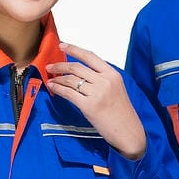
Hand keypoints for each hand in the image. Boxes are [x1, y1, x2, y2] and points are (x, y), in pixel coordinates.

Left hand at [45, 43, 146, 159]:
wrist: (128, 132)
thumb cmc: (122, 114)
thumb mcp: (117, 90)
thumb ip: (102, 79)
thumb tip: (81, 73)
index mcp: (113, 75)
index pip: (90, 56)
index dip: (74, 49)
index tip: (62, 45)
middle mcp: (105, 81)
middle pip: (77, 67)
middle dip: (60, 65)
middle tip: (50, 66)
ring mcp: (97, 93)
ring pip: (71, 79)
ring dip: (58, 78)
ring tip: (51, 79)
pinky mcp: (89, 106)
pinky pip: (69, 93)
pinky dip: (58, 88)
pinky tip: (54, 87)